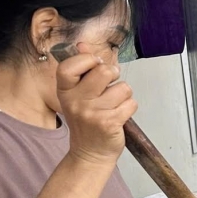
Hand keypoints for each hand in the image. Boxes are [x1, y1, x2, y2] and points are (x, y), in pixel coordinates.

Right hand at [57, 42, 136, 166]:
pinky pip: (131, 104)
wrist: (90, 152)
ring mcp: (92, 113)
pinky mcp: (109, 123)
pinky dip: (129, 108)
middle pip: (104, 71)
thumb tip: (83, 45)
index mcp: (65, 90)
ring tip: (114, 105)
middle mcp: (75, 101)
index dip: (88, 60)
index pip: (70, 65)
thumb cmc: (87, 120)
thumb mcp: (77, 94)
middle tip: (109, 87)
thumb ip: (81, 69)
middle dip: (114, 75)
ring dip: (124, 95)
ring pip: (123, 88)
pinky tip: (119, 116)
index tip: (95, 66)